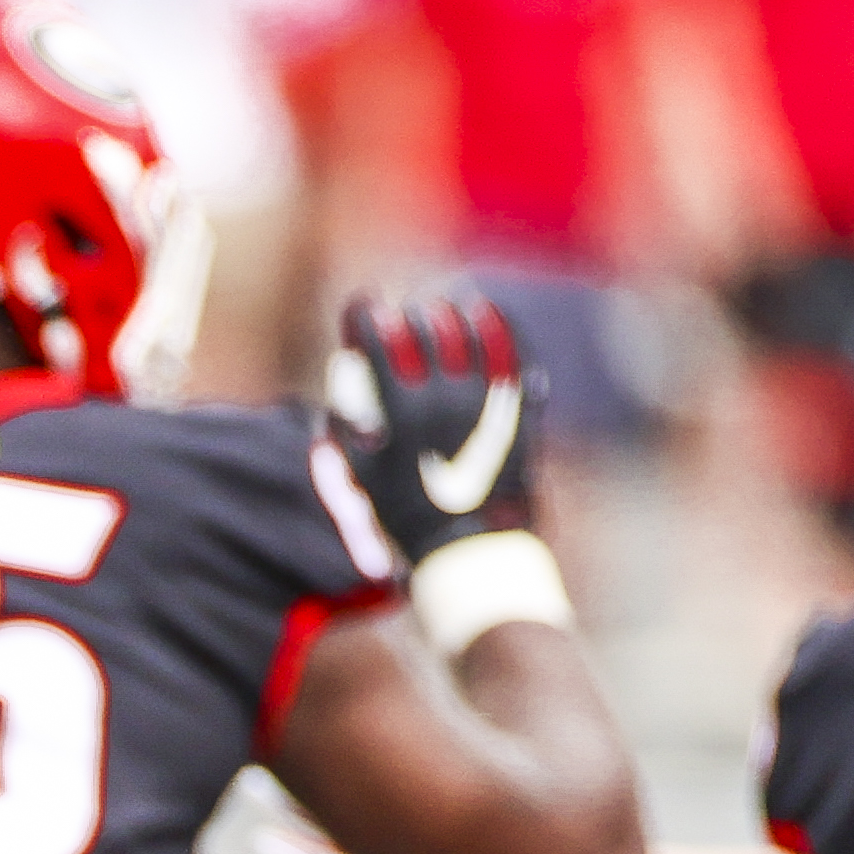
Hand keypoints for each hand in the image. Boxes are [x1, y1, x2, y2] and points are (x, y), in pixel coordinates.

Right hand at [325, 294, 539, 561]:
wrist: (471, 547)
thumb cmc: (410, 515)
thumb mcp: (363, 479)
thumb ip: (345, 434)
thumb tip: (334, 397)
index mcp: (404, 412)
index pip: (379, 339)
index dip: (365, 314)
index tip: (361, 307)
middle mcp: (446, 398)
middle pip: (425, 327)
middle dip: (408, 314)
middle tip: (403, 317)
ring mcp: (488, 399)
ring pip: (472, 329)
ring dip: (453, 311)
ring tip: (446, 309)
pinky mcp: (518, 405)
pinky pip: (514, 350)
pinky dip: (500, 325)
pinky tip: (489, 315)